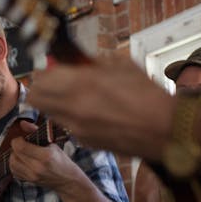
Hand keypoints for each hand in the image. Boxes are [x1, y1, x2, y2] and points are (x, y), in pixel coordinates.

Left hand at [9, 120, 78, 189]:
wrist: (68, 180)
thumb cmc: (62, 161)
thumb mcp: (52, 144)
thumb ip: (35, 132)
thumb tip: (22, 123)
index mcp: (45, 156)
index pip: (20, 147)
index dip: (17, 140)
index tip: (21, 138)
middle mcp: (37, 167)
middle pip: (14, 155)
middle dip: (15, 147)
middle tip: (21, 144)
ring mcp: (33, 176)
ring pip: (12, 164)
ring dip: (14, 156)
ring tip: (21, 153)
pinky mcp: (29, 181)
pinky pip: (14, 172)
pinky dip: (15, 165)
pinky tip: (22, 161)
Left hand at [27, 58, 173, 161]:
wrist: (165, 129)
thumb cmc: (147, 95)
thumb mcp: (121, 66)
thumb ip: (92, 62)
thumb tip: (75, 60)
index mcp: (82, 83)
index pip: (41, 77)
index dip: (44, 72)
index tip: (50, 69)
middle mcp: (73, 107)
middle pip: (35, 98)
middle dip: (40, 88)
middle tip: (53, 83)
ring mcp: (76, 127)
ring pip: (48, 113)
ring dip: (53, 103)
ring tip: (72, 97)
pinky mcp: (84, 141)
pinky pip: (66, 126)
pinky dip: (70, 118)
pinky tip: (90, 114)